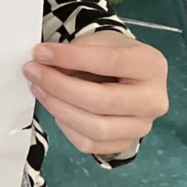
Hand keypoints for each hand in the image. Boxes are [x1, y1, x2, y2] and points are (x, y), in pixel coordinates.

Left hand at [23, 31, 167, 155]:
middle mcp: (153, 100)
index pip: (108, 62)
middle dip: (60, 87)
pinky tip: (55, 107)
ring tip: (38, 88)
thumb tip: (43, 65)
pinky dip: (66, 126)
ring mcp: (142, 127)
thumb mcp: (99, 42)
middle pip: (102, 101)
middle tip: (33, 72)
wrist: (128, 75)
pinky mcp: (125, 144)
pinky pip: (90, 144)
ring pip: (96, 129)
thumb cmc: (113, 54)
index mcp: (150, 66)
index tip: (40, 53)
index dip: (71, 58)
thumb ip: (76, 52)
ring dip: (59, 108)